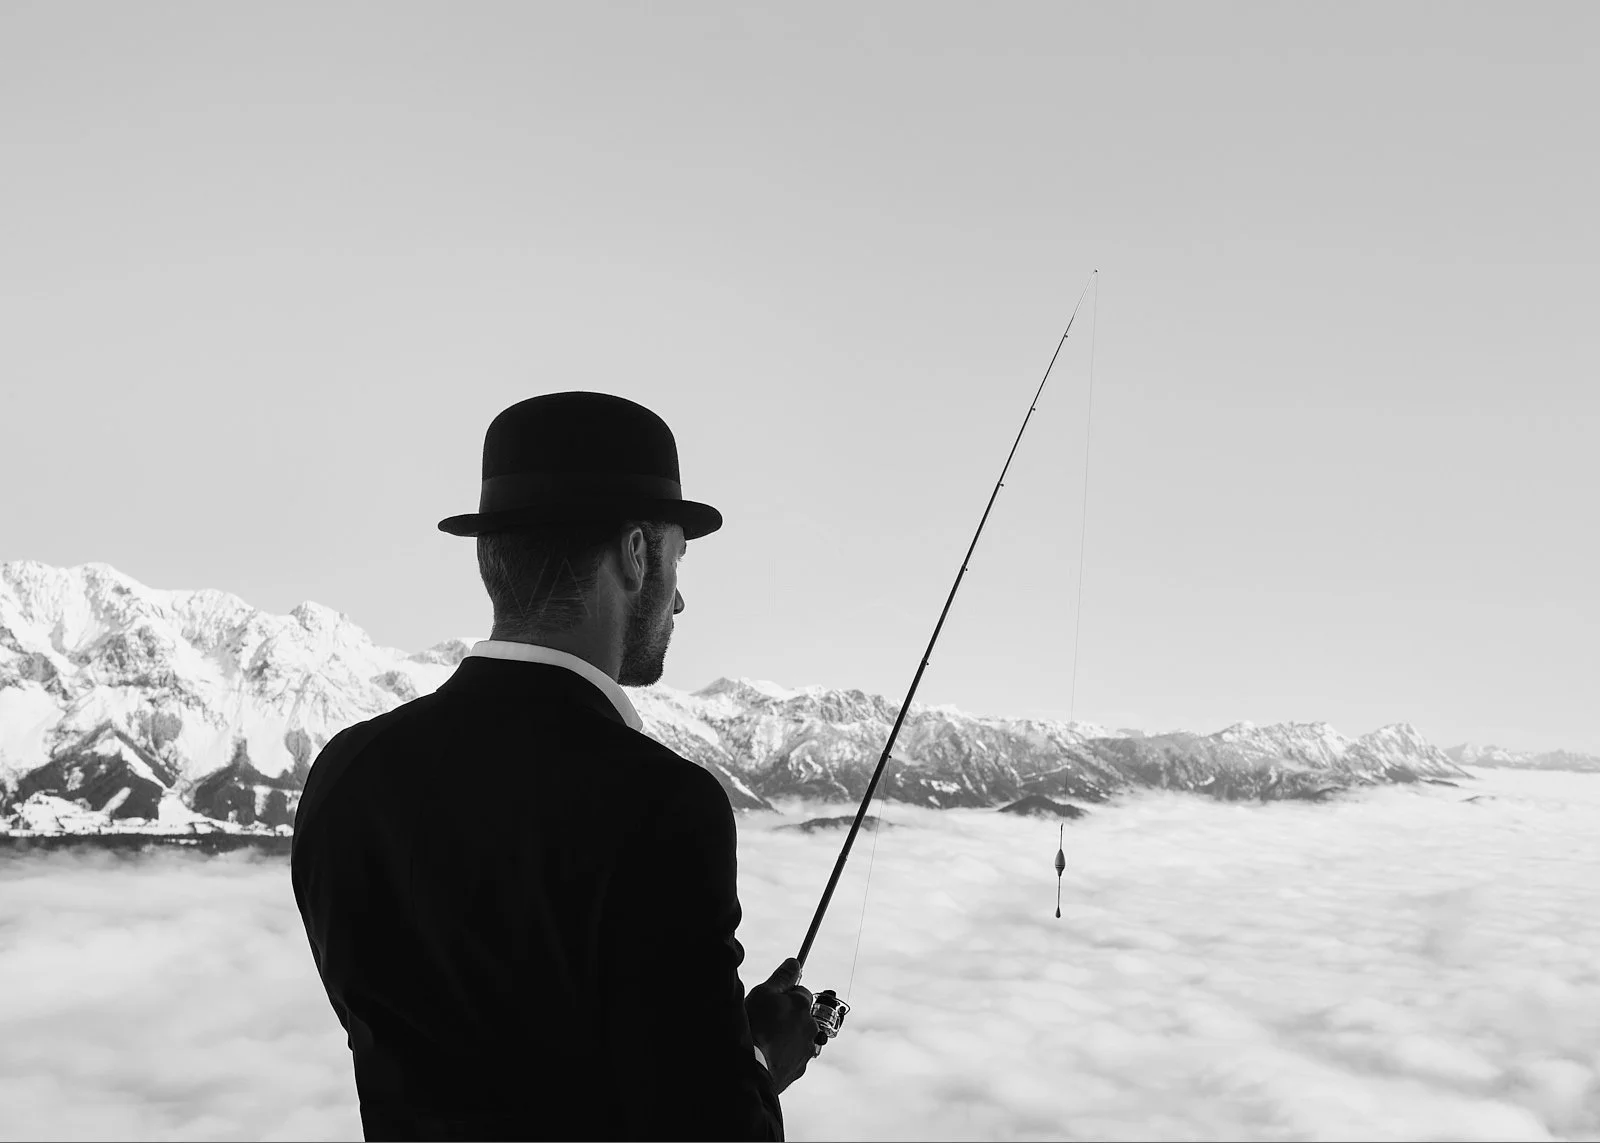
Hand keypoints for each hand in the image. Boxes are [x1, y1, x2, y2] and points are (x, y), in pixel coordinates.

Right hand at [744, 958, 820, 1093]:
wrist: (750, 1069)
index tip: (769, 1003)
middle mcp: (811, 1025)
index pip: (800, 992)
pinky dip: (784, 1054)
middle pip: (801, 1014)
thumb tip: (795, 962)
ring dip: (787, 1035)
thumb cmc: (755, 1026)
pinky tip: (767, 1055)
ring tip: (765, 1040)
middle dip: (788, 1016)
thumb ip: (782, 977)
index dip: (783, 996)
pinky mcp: (800, 1068)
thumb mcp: (763, 993)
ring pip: (798, 1035)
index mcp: (803, 1004)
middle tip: (765, 1021)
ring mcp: (807, 1048)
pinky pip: (794, 1055)